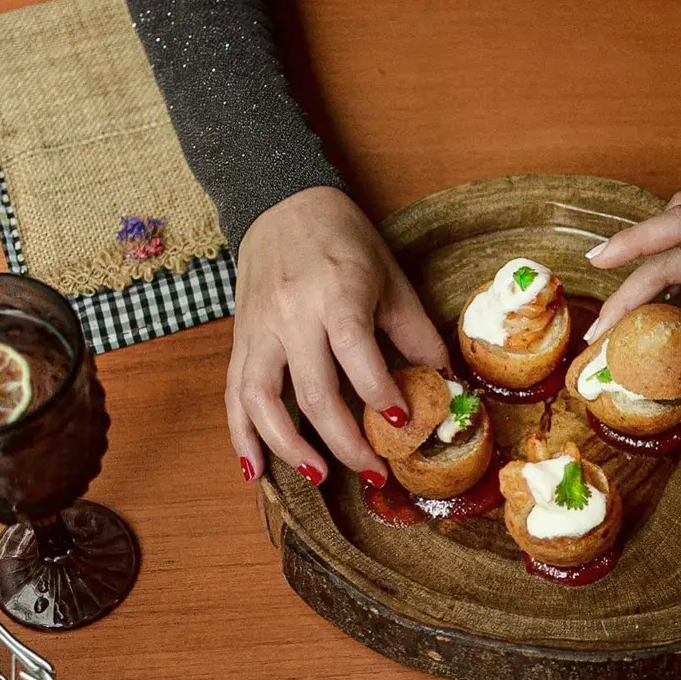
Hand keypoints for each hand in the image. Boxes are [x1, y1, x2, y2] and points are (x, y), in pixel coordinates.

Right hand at [227, 187, 447, 485]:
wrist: (282, 203)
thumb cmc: (343, 239)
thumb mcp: (389, 277)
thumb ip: (415, 331)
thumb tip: (447, 380)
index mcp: (337, 294)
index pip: (355, 352)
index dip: (378, 391)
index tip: (403, 422)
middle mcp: (293, 315)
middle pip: (313, 391)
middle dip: (345, 440)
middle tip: (375, 471)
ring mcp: (260, 329)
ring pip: (262, 399)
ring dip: (289, 447)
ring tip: (318, 476)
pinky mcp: (240, 339)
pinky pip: (233, 393)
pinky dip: (241, 435)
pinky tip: (253, 469)